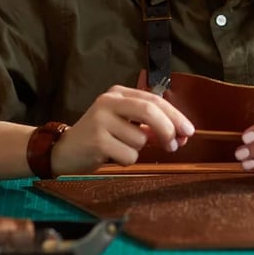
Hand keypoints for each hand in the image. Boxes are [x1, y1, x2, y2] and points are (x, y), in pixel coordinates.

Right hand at [51, 85, 194, 173]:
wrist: (64, 151)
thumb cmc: (99, 137)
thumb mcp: (123, 122)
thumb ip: (149, 124)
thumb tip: (180, 135)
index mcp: (119, 93)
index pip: (154, 100)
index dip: (176, 115)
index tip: (189, 131)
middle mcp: (109, 101)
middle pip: (150, 111)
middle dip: (168, 130)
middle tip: (175, 145)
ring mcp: (101, 120)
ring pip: (140, 139)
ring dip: (138, 150)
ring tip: (119, 148)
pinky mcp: (97, 140)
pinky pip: (129, 155)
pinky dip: (127, 160)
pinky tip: (111, 155)